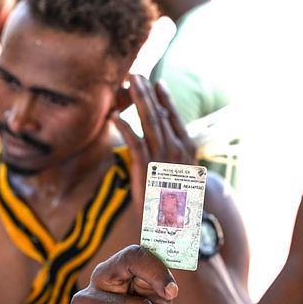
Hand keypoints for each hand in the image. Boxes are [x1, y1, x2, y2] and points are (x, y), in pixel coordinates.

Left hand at [112, 75, 196, 218]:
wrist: (179, 230)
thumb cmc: (178, 206)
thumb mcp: (182, 178)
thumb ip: (175, 158)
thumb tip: (166, 147)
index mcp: (188, 150)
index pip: (175, 118)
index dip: (165, 98)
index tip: (156, 82)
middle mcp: (177, 150)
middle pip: (160, 114)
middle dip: (147, 92)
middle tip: (136, 74)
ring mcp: (163, 159)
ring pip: (149, 122)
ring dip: (138, 100)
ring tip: (128, 84)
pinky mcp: (147, 170)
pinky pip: (135, 143)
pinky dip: (124, 127)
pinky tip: (114, 116)